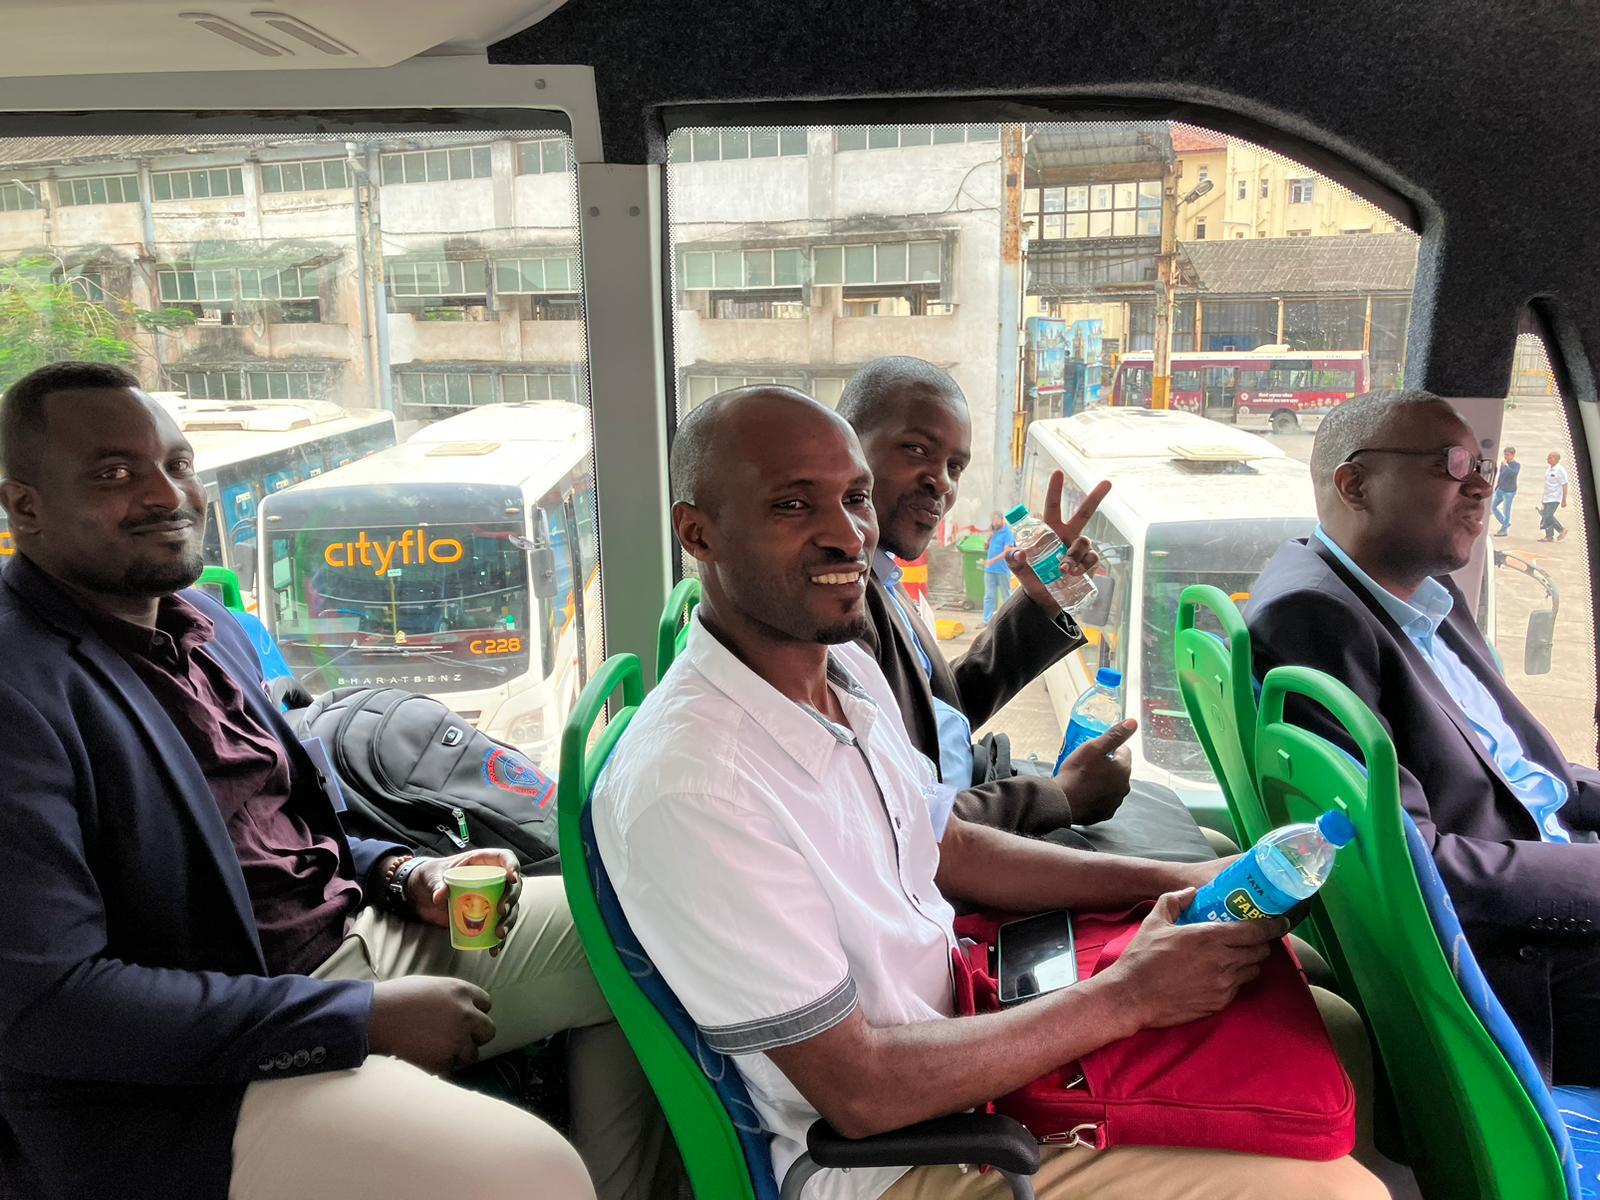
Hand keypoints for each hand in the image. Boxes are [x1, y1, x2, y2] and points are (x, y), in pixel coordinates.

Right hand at [368, 976, 494, 1073]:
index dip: (475, 1011)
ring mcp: (456, 1039)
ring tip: (437, 1050)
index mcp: (461, 991)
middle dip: (474, 1035)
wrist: (372, 1018)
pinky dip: (441, 1067)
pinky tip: (426, 1059)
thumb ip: (450, 997)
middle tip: (456, 1038)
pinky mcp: (443, 1061)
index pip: (486, 1003)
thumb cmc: (394, 998)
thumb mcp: (429, 986)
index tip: (464, 1019)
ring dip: (459, 1054)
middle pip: (488, 1030)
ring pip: (472, 1054)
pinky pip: (451, 1069)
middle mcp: (465, 1014)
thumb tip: (458, 1007)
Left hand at [406, 849, 521, 957]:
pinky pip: (497, 927)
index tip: (512, 879)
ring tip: (499, 933)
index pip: (504, 858)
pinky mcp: (484, 917)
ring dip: (509, 921)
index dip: (513, 866)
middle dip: (511, 899)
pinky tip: (494, 949)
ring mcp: (489, 899)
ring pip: (510, 909)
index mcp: (481, 862)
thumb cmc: (430, 876)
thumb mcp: (432, 876)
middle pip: (512, 886)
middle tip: (502, 911)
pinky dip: (498, 940)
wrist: (420, 894)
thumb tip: (439, 897)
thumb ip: (437, 884)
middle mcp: (490, 879)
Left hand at [1006, 473, 1108, 611]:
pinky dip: (1084, 566)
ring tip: (1064, 569)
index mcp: (1049, 530)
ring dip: (1074, 555)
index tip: (1058, 473)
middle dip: (1096, 497)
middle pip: (1085, 513)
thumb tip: (1018, 552)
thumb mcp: (1015, 566)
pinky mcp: (1087, 564)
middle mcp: (1067, 535)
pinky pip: (1092, 559)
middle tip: (1107, 482)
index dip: (1055, 490)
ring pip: (1084, 542)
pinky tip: (1074, 574)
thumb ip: (1012, 557)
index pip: (1052, 506)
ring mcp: (1079, 549)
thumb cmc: (1030, 575)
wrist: (1043, 597)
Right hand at [1056, 718, 1134, 823]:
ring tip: (1084, 779)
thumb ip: (1115, 735)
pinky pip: (1104, 800)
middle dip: (1106, 765)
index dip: (1110, 749)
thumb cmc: (1076, 773)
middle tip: (1088, 764)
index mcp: (1123, 769)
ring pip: (1112, 785)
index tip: (1096, 751)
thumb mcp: (1093, 747)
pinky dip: (1097, 796)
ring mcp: (1115, 801)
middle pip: (1118, 770)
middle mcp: (1124, 787)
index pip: (1124, 752)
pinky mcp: (1105, 813)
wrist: (1063, 802)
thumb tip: (1132, 722)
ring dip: (1102, 781)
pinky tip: (1085, 792)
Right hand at [1099, 889, 1287, 1031]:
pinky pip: (1239, 988)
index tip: (1280, 921)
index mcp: (1210, 937)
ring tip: (1238, 955)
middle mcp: (1223, 961)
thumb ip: (1175, 900)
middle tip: (1254, 938)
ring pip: (1252, 970)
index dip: (1273, 925)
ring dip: (1250, 961)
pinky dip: (1236, 979)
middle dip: (1261, 943)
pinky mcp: (1219, 1003)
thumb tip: (1191, 893)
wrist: (1132, 996)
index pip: (1255, 931)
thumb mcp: (1155, 921)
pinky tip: (1222, 973)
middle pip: (1260, 951)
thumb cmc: (1142, 957)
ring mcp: (1223, 985)